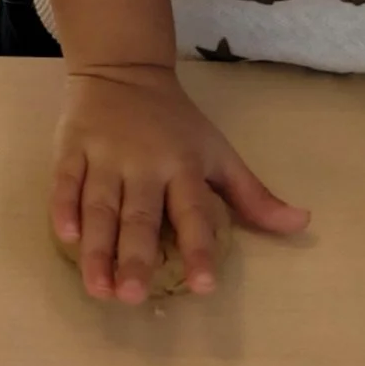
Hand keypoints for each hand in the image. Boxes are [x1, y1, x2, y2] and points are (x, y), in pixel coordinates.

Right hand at [52, 64, 309, 302]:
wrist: (122, 68)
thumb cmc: (175, 122)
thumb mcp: (218, 152)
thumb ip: (253, 195)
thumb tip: (301, 224)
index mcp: (184, 166)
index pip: (193, 212)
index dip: (199, 248)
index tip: (203, 286)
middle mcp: (144, 164)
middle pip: (139, 216)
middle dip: (135, 256)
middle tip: (132, 296)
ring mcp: (104, 155)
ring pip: (99, 206)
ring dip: (97, 248)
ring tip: (98, 288)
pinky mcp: (71, 147)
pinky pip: (65, 181)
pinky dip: (63, 208)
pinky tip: (65, 237)